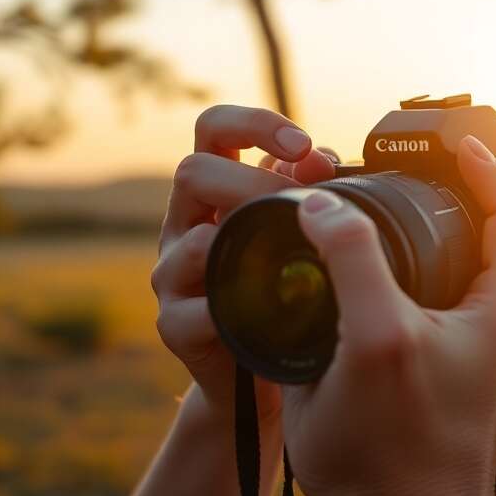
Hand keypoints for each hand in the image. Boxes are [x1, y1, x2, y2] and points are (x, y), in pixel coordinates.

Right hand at [152, 104, 336, 427]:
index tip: (302, 145)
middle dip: (252, 183)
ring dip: (240, 243)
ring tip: (278, 256)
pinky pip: (192, 312)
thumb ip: (306, 188)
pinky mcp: (175, 324)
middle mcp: (187, 223)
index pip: (215, 129)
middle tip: (297, 208)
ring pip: (191, 240)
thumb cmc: (285, 289)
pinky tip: (264, 313)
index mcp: (216, 191)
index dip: (254, 124)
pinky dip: (230, 310)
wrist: (266, 370)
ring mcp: (174, 274)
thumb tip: (321, 156)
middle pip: (193, 171)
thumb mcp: (298, 230)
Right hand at [281, 136, 495, 495]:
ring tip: (391, 204)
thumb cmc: (394, 451)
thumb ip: (355, 262)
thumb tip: (325, 203)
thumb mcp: (373, 341)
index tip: (452, 139)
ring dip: (433, 232)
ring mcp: (478, 349)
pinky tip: (375, 269)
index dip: (485, 165)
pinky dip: (415, 272)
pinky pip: (438, 303)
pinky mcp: (449, 373)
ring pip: (461, 269)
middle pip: (491, 234)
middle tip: (414, 165)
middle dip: (456, 193)